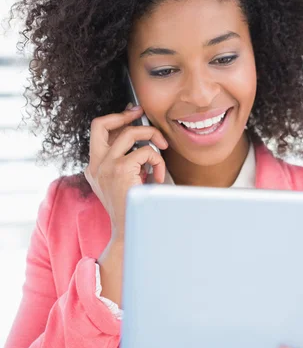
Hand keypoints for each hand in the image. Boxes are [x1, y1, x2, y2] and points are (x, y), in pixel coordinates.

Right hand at [84, 104, 167, 239]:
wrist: (128, 233)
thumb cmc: (132, 209)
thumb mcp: (125, 181)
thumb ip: (127, 161)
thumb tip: (140, 137)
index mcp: (94, 168)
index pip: (99, 132)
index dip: (116, 119)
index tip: (133, 115)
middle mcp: (95, 165)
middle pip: (100, 123)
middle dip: (123, 115)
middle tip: (142, 114)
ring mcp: (105, 166)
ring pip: (130, 133)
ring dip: (152, 138)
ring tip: (162, 151)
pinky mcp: (120, 169)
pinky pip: (146, 151)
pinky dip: (158, 161)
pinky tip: (158, 177)